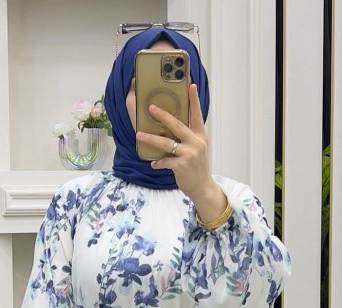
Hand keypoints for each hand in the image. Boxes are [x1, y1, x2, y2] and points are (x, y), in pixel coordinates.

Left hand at [137, 83, 216, 202]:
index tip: (190, 86)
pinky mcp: (182, 166)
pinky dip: (158, 162)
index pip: (196, 115)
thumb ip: (185, 138)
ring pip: (166, 143)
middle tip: (150, 108)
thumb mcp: (195, 149)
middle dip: (163, 116)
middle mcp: (196, 143)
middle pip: (177, 125)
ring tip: (139, 135)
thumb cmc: (196, 167)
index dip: (194, 100)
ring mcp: (190, 154)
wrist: (202, 188)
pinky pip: (165, 161)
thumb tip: (166, 128)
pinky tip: (154, 163)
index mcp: (199, 136)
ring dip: (150, 139)